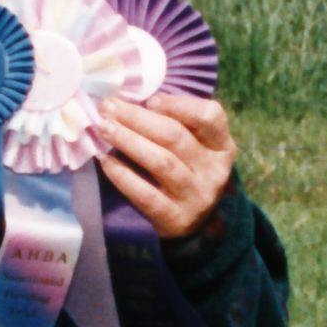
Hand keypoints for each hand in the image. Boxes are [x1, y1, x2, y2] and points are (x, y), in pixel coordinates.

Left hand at [97, 91, 236, 240]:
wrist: (195, 226)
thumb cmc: (187, 171)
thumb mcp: (195, 147)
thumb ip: (175, 123)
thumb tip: (128, 101)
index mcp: (222, 146)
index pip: (210, 116)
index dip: (179, 104)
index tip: (150, 100)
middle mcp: (214, 171)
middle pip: (176, 137)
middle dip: (138, 118)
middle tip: (108, 107)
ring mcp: (196, 196)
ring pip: (162, 162)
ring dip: (129, 141)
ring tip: (104, 128)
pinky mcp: (175, 218)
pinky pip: (146, 194)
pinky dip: (124, 176)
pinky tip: (106, 161)